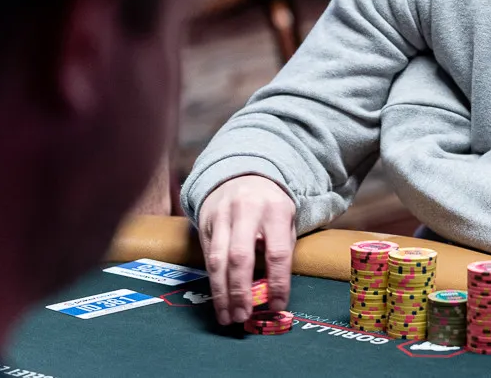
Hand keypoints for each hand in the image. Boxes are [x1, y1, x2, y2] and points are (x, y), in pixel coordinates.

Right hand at [198, 175, 295, 325]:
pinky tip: (218, 299)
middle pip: (240, 257)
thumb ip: (281, 249)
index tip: (277, 306)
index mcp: (275, 210)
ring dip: (221, 292)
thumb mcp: (286, 219)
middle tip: (243, 316)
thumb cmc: (269, 205)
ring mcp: (222, 216)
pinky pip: (206, 256)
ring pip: (217, 259)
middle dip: (241, 291)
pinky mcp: (204, 223)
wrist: (240, 174)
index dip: (277, 282)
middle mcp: (246, 211)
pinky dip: (212, 281)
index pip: (277, 252)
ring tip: (227, 316)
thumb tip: (272, 290)